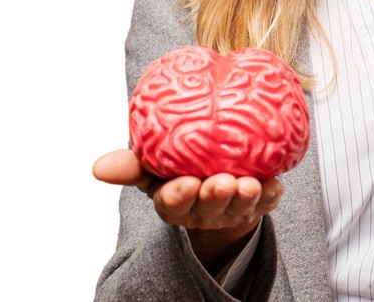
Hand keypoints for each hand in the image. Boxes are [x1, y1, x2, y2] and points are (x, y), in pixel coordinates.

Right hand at [93, 149, 282, 264]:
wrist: (214, 172)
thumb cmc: (177, 167)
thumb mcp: (151, 165)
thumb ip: (130, 165)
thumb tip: (98, 168)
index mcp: (174, 200)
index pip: (173, 202)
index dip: (179, 196)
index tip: (186, 184)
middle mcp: (203, 208)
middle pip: (208, 206)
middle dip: (215, 196)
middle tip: (221, 183)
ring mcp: (231, 208)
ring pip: (238, 205)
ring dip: (244, 196)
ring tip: (248, 184)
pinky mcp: (258, 202)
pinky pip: (267, 200)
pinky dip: (271, 193)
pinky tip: (275, 182)